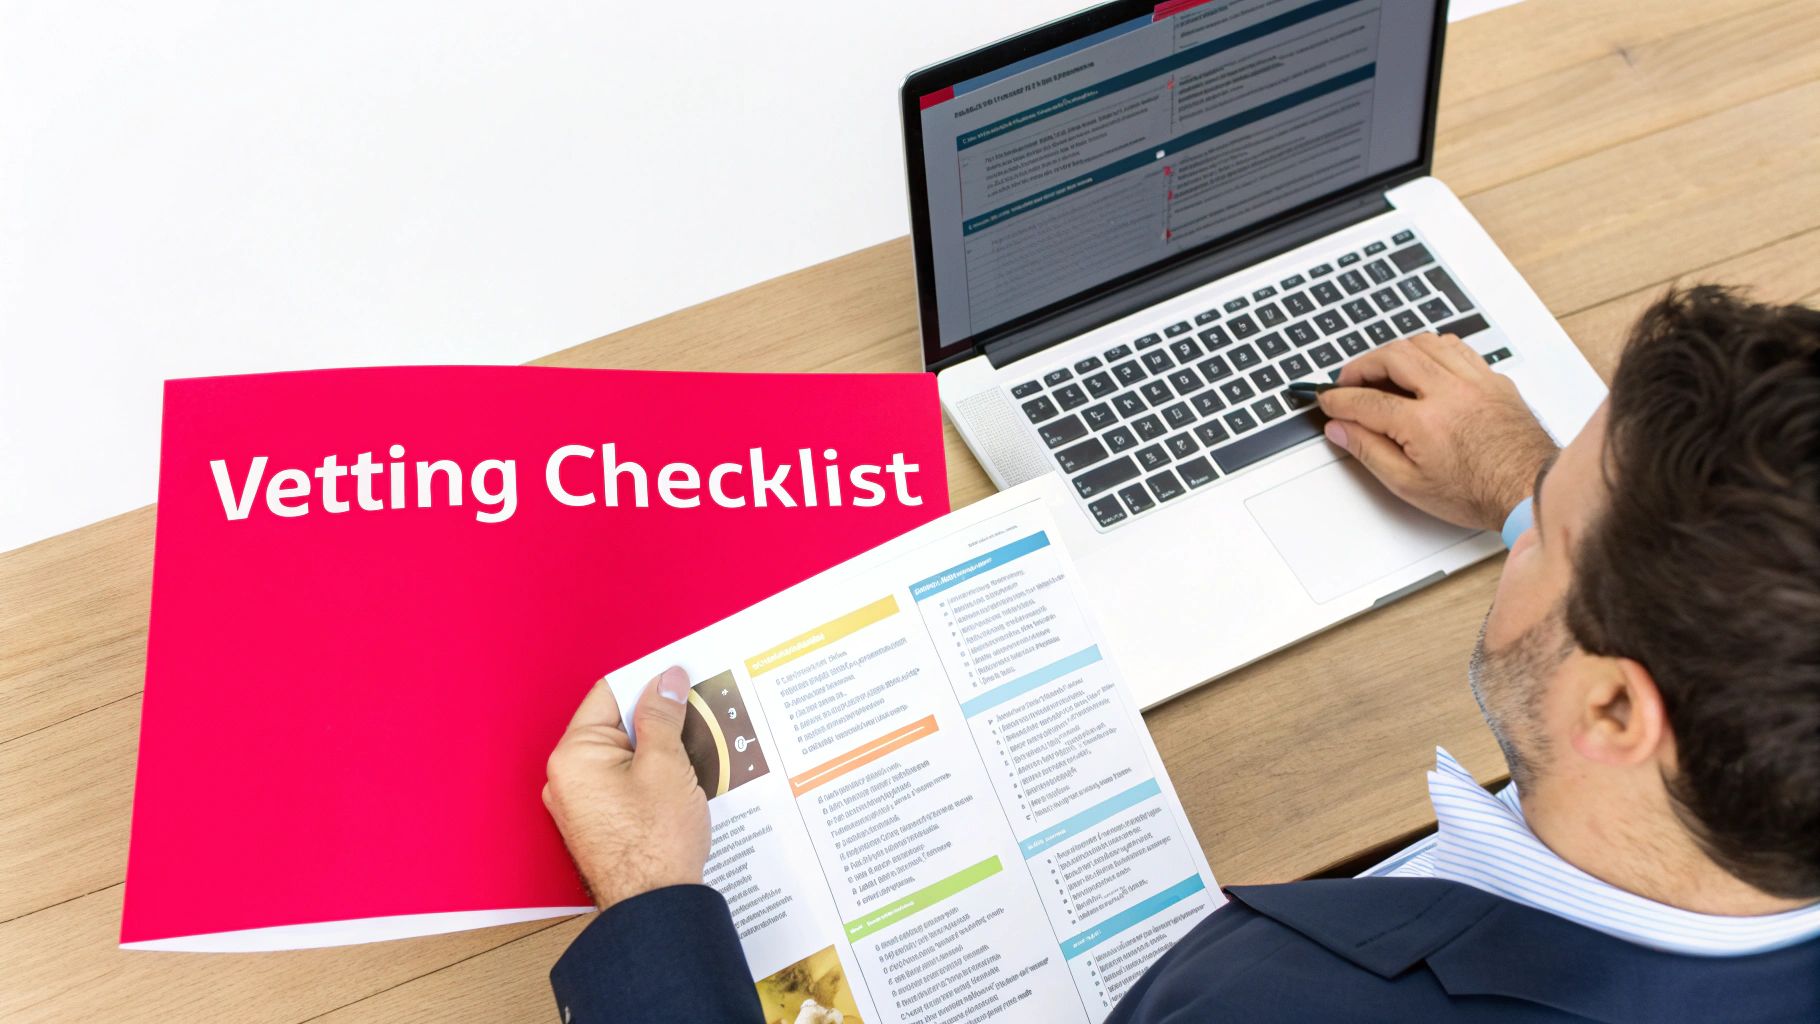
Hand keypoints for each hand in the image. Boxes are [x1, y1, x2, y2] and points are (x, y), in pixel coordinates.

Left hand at [543, 666, 709, 910]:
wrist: (654, 908)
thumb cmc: (656, 843)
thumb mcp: (667, 765)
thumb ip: (663, 716)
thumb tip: (666, 680)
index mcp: (574, 755)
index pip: (609, 694)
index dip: (648, 682)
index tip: (679, 676)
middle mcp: (567, 778)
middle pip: (615, 726)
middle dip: (656, 720)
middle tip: (695, 716)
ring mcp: (580, 804)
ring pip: (623, 756)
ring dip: (657, 750)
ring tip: (693, 754)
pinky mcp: (598, 824)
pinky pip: (623, 784)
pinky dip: (650, 777)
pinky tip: (681, 782)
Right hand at [1316, 333, 1556, 531]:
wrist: (1527, 491)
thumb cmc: (1477, 493)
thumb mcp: (1409, 484)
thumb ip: (1369, 451)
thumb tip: (1341, 429)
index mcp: (1424, 422)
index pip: (1365, 400)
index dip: (1338, 400)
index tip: (1327, 401)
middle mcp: (1449, 392)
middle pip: (1392, 356)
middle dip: (1362, 365)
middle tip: (1349, 380)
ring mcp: (1474, 381)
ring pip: (1425, 343)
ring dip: (1396, 351)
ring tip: (1383, 368)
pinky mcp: (1492, 379)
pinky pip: (1456, 348)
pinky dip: (1431, 350)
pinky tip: (1424, 364)